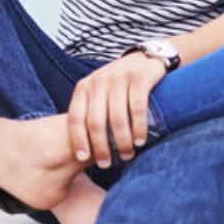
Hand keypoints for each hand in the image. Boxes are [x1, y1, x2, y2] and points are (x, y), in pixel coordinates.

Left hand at [67, 52, 167, 168]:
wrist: (147, 59)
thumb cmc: (120, 84)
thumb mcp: (100, 92)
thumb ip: (91, 111)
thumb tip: (84, 148)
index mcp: (84, 87)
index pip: (76, 117)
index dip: (78, 140)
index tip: (83, 159)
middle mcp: (99, 81)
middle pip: (96, 122)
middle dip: (101, 147)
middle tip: (106, 164)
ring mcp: (119, 78)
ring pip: (117, 118)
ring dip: (122, 142)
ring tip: (127, 155)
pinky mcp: (139, 77)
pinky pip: (137, 108)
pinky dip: (139, 128)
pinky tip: (140, 141)